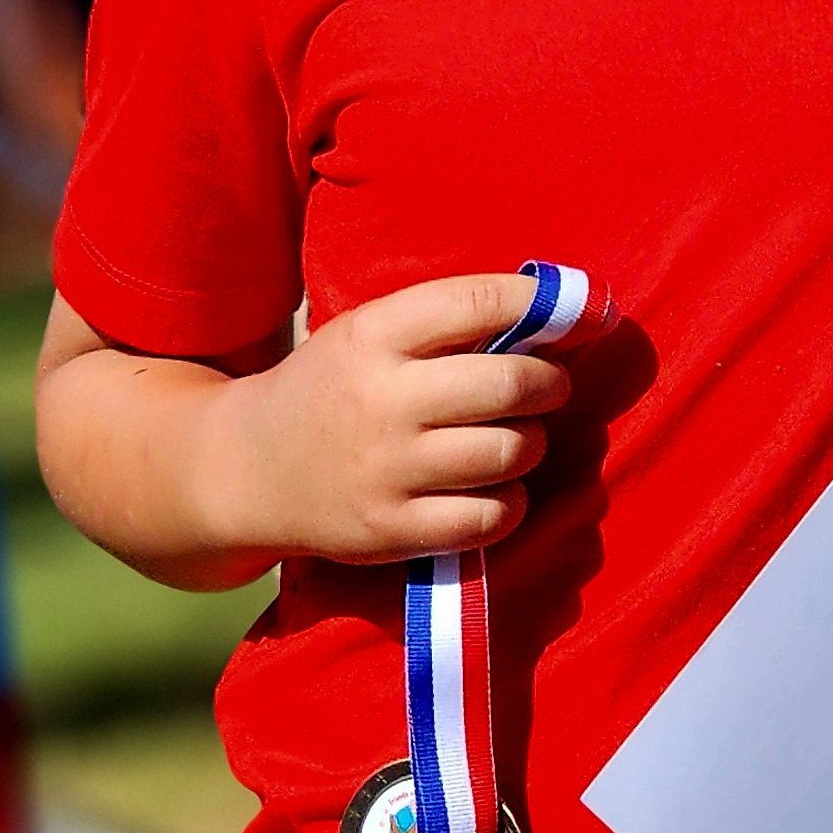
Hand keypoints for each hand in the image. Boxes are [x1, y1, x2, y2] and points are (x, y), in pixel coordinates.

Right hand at [218, 272, 574, 567]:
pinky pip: (491, 517)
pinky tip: (494, 489)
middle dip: (549, 382)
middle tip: (548, 385)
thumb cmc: (330, 389)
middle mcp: (381, 401)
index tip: (585, 309)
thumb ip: (444, 323)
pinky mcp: (393, 530)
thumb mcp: (366, 334)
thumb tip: (557, 314)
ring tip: (514, 437)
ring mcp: (387, 470)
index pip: (481, 303)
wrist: (247, 469)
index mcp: (373, 335)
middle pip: (510, 383)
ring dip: (531, 443)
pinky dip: (510, 502)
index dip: (548, 305)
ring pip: (510, 452)